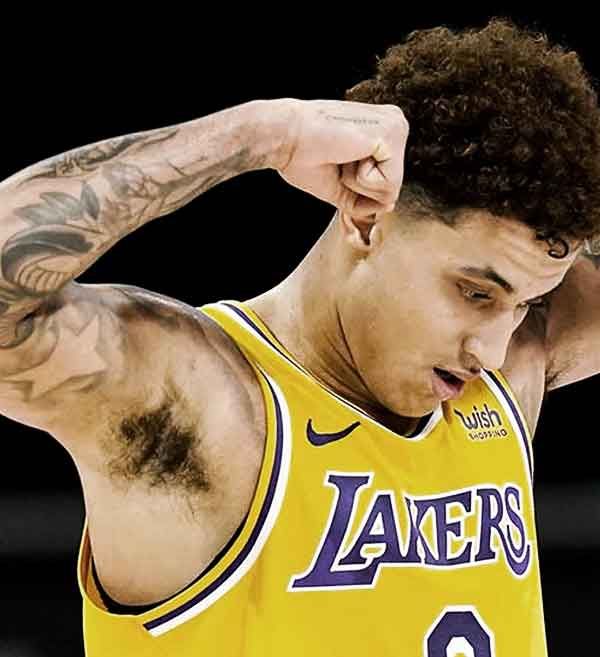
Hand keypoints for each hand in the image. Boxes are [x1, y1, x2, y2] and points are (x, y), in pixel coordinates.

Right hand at [274, 99, 408, 217]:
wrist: (287, 138)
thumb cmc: (304, 157)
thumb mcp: (340, 185)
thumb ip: (366, 197)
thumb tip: (389, 205)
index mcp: (382, 131)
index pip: (387, 182)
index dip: (357, 187)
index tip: (336, 161)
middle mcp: (394, 124)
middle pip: (392, 188)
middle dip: (359, 186)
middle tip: (338, 158)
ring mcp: (396, 126)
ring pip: (392, 189)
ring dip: (358, 182)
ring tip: (342, 155)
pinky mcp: (392, 134)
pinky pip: (389, 184)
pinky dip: (361, 179)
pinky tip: (348, 153)